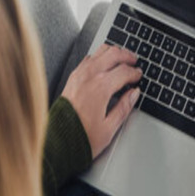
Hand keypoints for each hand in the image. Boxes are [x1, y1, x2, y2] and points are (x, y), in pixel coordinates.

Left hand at [61, 44, 141, 159]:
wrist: (55, 144)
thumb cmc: (79, 138)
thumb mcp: (109, 128)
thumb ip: (124, 107)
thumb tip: (134, 94)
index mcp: (101, 88)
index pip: (125, 71)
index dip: (135, 73)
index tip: (139, 76)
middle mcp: (89, 77)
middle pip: (114, 54)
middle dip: (127, 56)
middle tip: (134, 61)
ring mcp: (79, 75)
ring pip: (100, 51)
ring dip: (114, 53)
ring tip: (121, 59)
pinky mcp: (72, 78)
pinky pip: (89, 58)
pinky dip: (99, 57)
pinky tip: (103, 64)